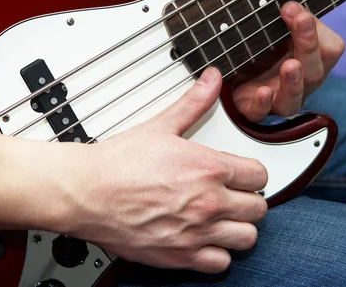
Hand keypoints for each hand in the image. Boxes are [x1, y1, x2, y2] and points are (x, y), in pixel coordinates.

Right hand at [67, 67, 267, 272]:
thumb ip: (193, 103)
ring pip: (247, 237)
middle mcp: (208, 202)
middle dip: (248, 199)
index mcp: (208, 168)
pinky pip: (221, 264)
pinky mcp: (181, 256)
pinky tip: (204, 239)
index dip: (251, 173)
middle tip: (231, 194)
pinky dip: (217, 254)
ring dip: (238, 227)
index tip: (241, 174)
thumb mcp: (160, 126)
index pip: (259, 175)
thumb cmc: (116, 163)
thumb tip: (212, 81)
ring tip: (222, 218)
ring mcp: (196, 232)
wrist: (85, 192)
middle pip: (258, 208)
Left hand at [233, 1, 345, 122]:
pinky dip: (263, 104)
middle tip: (301, 22)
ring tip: (290, 65)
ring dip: (294, 81)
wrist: (230, 74)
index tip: (294, 10)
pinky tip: (262, 92)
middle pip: (314, 72)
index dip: (316, 29)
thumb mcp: (274, 29)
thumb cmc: (260, 49)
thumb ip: (288, 19)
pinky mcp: (253, 110)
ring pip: (293, 98)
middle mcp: (299, 83)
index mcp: (311, 61)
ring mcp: (277, 99)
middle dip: (308, 45)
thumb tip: (290, 7)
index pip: (329, 49)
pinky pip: (261, 113)